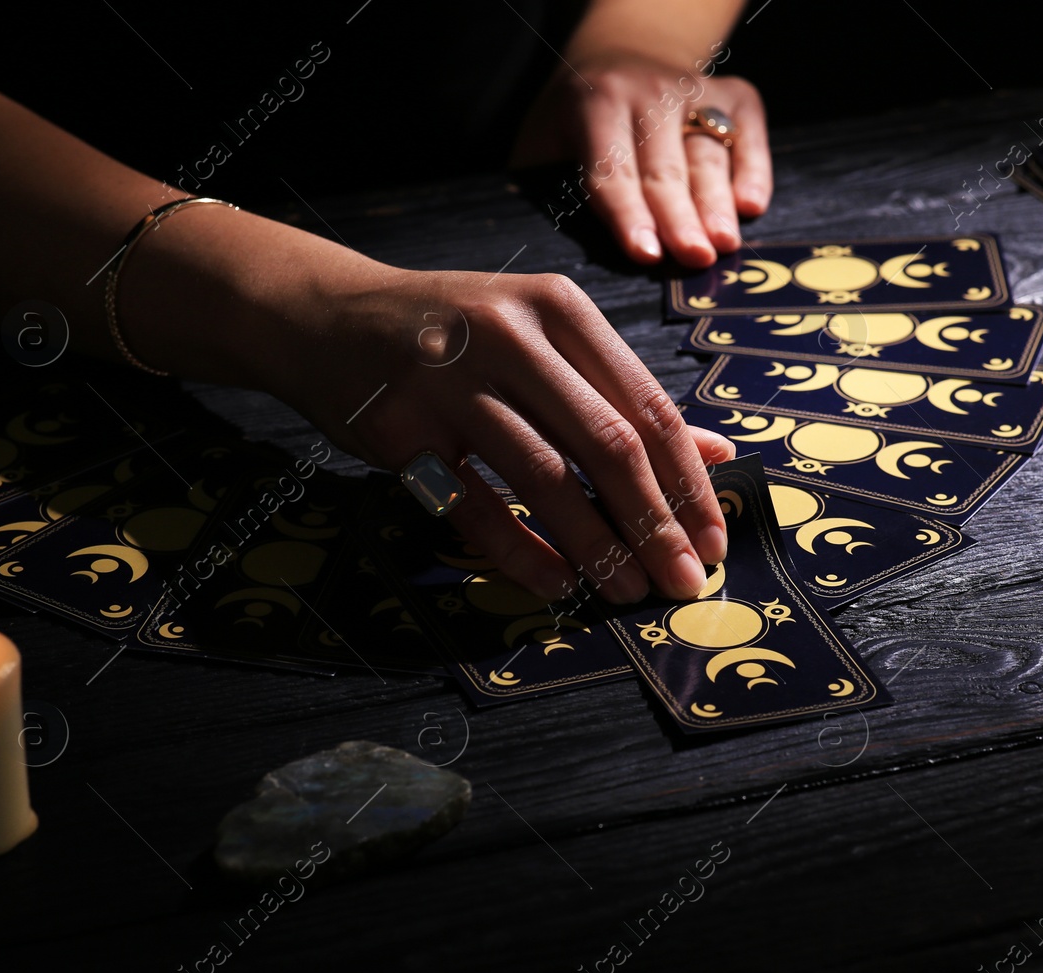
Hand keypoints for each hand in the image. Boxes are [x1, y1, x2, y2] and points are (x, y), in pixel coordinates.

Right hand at [260, 258, 736, 603]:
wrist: (326, 316)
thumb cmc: (454, 334)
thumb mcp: (543, 339)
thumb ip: (622, 393)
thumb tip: (715, 454)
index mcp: (558, 310)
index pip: (647, 407)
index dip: (689, 483)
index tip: (715, 540)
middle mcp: (509, 335)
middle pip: (607, 443)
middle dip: (657, 524)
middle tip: (684, 581)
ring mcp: (450, 380)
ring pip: (544, 477)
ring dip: (597, 546)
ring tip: (629, 593)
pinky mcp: (400, 427)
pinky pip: (475, 506)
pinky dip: (522, 552)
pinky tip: (559, 584)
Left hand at [511, 50, 771, 267]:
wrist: (625, 54)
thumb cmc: (578, 118)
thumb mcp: (544, 137)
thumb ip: (546, 182)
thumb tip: (550, 247)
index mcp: (596, 104)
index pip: (613, 169)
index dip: (628, 215)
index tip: (645, 254)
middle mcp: (650, 93)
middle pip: (666, 168)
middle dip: (681, 217)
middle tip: (695, 258)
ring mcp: (696, 90)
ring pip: (708, 155)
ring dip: (717, 202)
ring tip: (725, 244)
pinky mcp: (735, 94)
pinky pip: (749, 133)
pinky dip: (755, 168)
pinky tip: (752, 206)